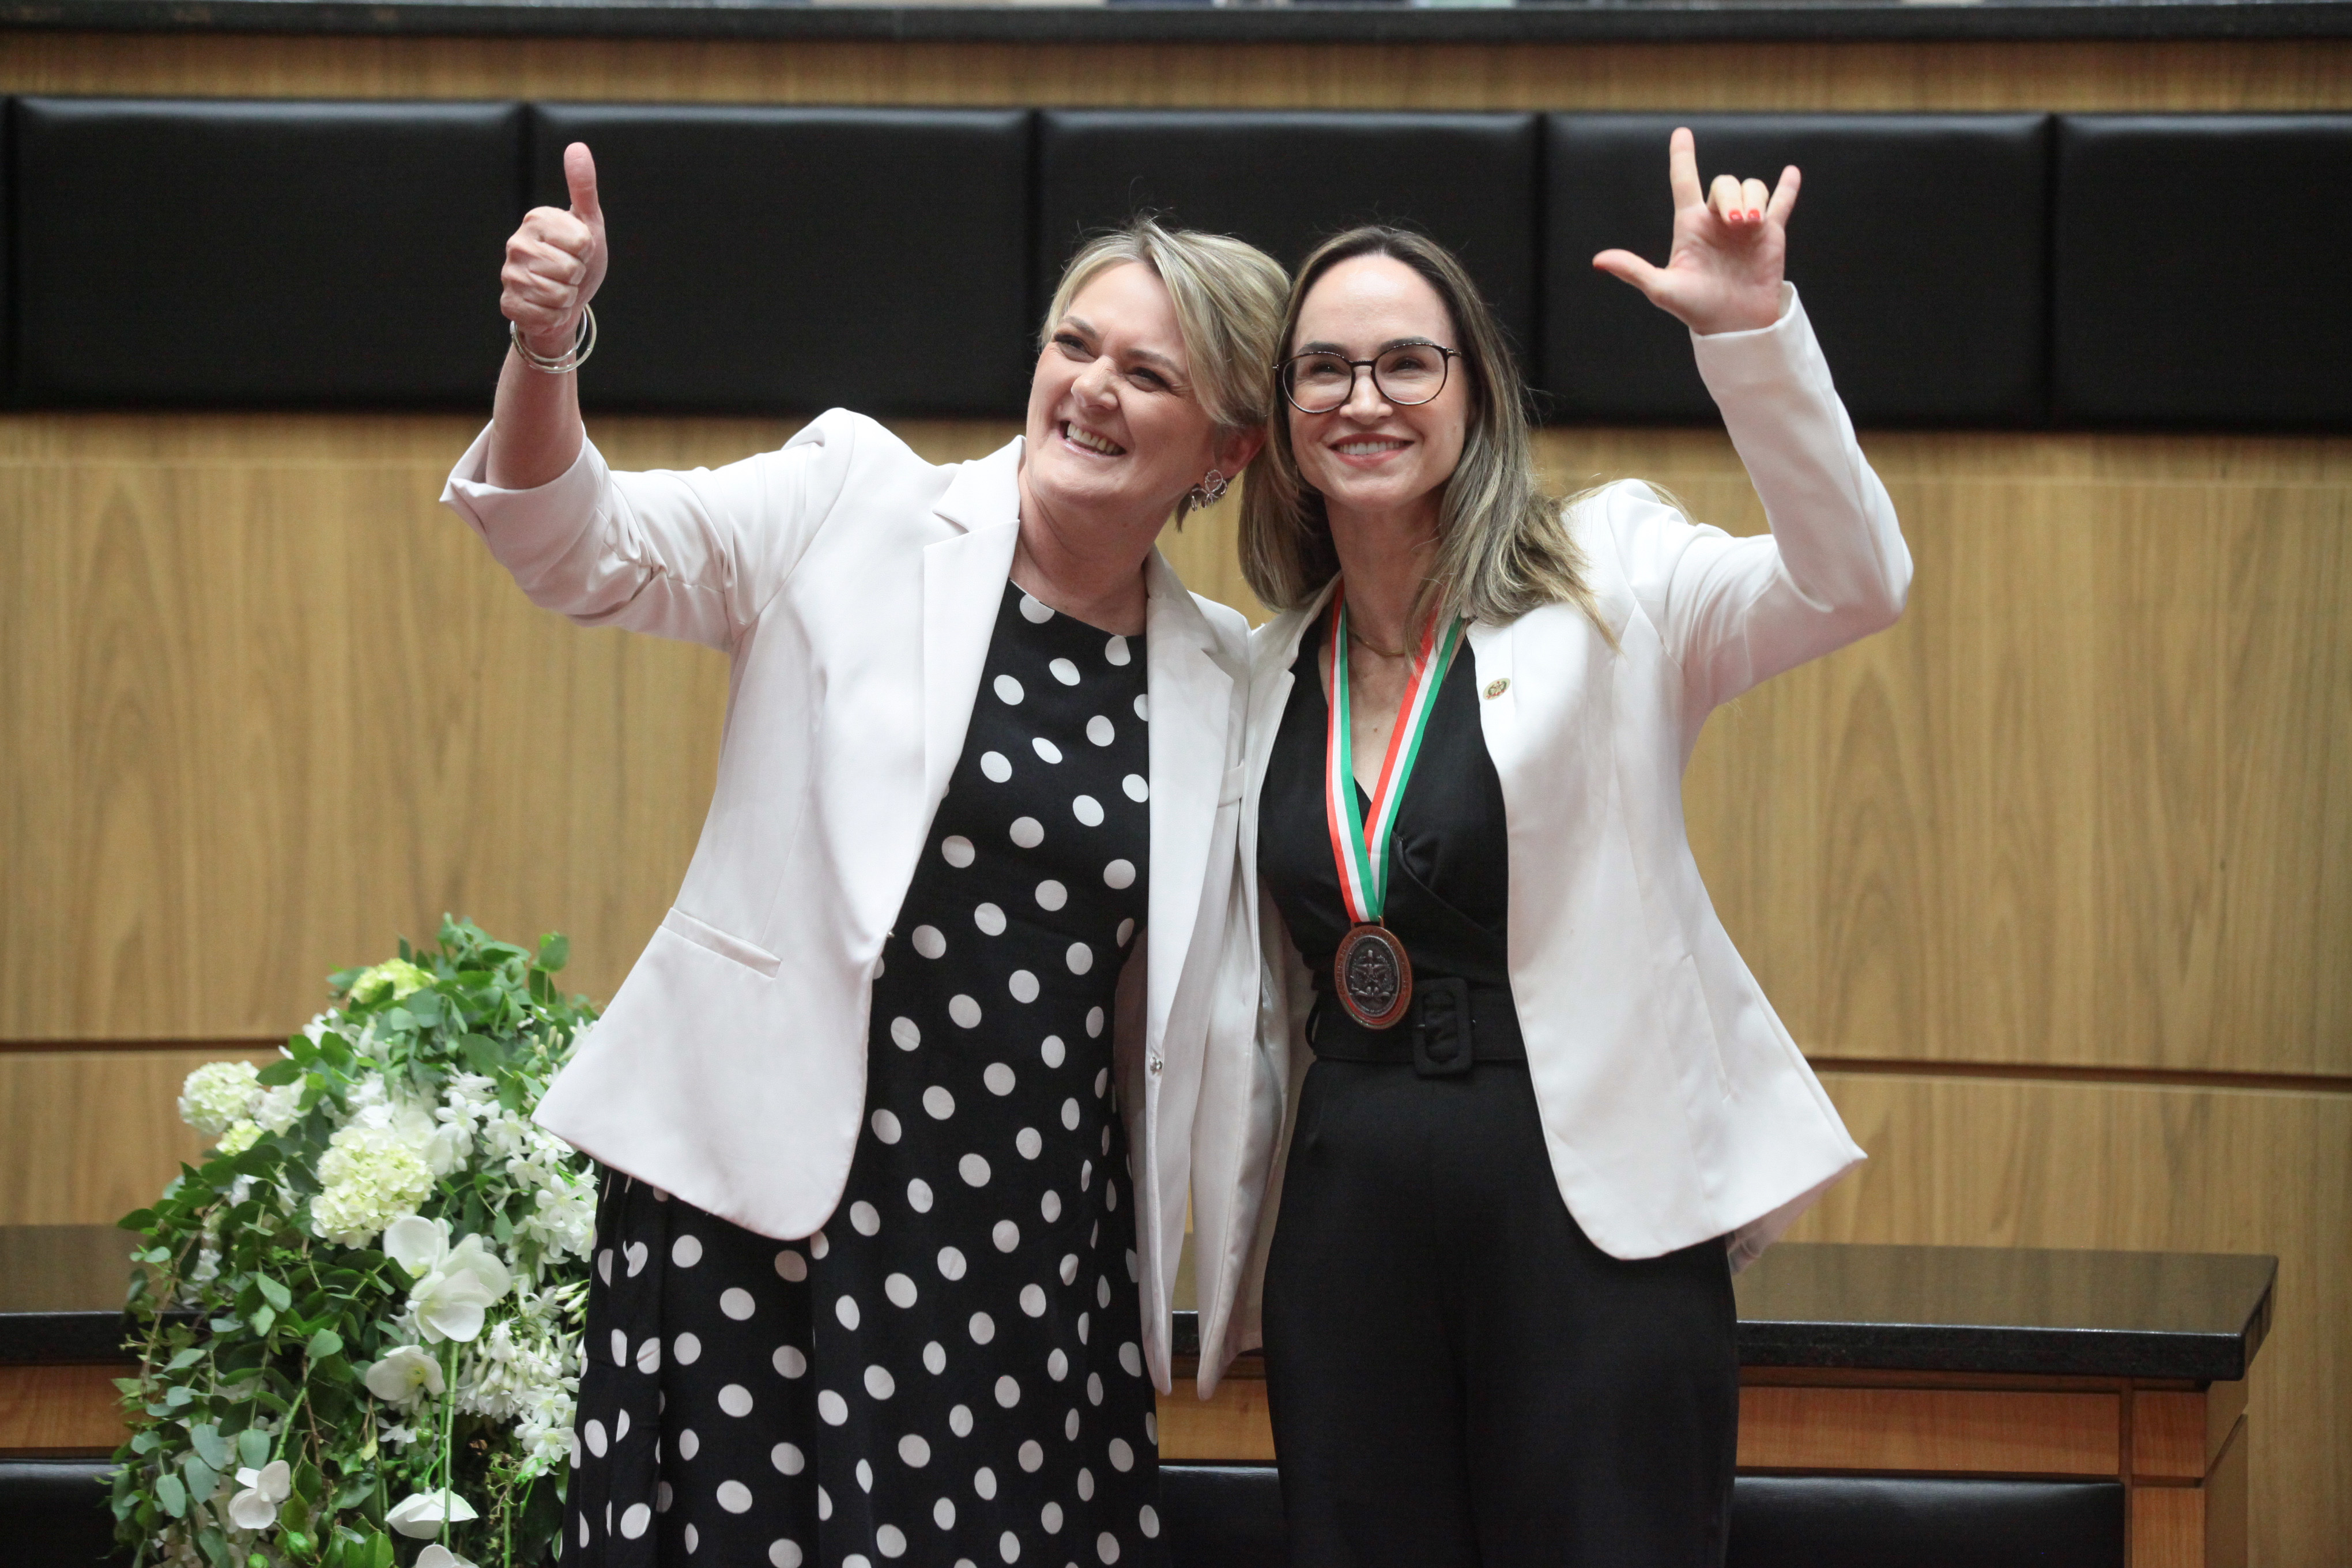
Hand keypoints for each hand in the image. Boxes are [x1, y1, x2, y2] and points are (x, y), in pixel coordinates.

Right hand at [500, 142, 607, 358]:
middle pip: (570, 269)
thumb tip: (577, 147)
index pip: (581, 242)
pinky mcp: (509, 303)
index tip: (579, 251)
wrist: (567, 300)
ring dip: (567, 297)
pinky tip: (548, 306)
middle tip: (569, 273)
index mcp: (536, 220)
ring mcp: (509, 275)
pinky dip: (555, 315)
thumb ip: (583, 187)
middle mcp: (517, 244)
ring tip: (560, 288)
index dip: (587, 252)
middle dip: (577, 276)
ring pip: (558, 294)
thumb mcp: (589, 223)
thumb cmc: (579, 258)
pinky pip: (545, 315)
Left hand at [1592, 127, 1796, 336]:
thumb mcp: (1663, 289)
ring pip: (1752, 188)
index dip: (1682, 157)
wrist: (1735, 325)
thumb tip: (1599, 260)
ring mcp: (1745, 225)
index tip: (1681, 134)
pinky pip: (1781, 202)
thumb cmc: (1696, 309)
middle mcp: (1716, 220)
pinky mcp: (1771, 233)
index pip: (1684, 181)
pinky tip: (1791, 173)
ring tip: (1752, 225)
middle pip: (1725, 183)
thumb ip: (1634, 270)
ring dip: (1754, 199)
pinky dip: (1787, 187)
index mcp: (1690, 225)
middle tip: (1737, 223)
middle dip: (1731, 196)